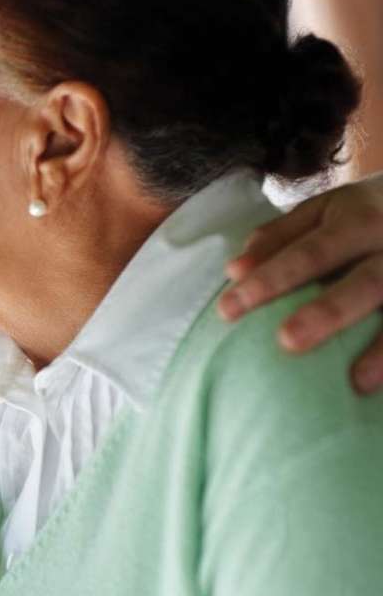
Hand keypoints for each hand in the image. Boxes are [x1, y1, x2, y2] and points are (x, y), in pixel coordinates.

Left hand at [217, 172, 382, 393]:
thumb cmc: (362, 214)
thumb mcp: (323, 211)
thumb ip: (279, 237)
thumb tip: (234, 270)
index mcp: (359, 220)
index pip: (309, 254)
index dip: (270, 280)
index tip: (227, 310)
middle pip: (364, 283)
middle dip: (328, 312)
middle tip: (288, 341)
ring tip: (357, 381)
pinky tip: (377, 384)